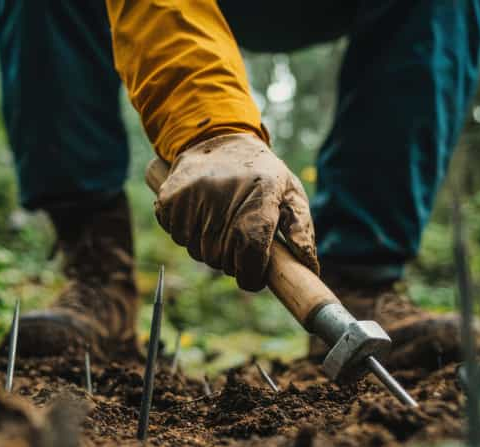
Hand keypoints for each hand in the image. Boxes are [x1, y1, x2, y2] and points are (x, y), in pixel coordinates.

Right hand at [149, 133, 318, 290]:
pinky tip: (200, 213)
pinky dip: (187, 234)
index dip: (250, 275)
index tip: (253, 276)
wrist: (217, 136)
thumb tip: (309, 267)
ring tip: (219, 221)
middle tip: (238, 239)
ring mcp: (193, 196)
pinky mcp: (170, 197)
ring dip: (208, 247)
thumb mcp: (289, 192)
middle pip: (221, 259)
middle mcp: (224, 195)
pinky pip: (177, 236)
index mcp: (259, 197)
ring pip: (198, 251)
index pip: (250, 253)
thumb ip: (301, 230)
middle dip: (231, 261)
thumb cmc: (261, 173)